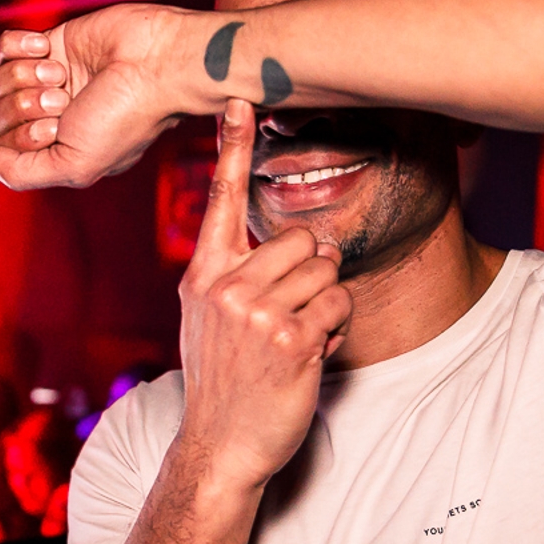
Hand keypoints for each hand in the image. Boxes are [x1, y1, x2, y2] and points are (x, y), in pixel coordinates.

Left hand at [0, 4, 197, 189]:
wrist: (156, 61)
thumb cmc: (125, 118)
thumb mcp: (72, 165)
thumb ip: (19, 172)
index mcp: (56, 150)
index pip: (4, 149)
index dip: (21, 137)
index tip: (56, 128)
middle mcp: (50, 118)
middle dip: (24, 106)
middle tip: (63, 99)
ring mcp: (48, 80)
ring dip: (24, 75)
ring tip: (58, 73)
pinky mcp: (50, 42)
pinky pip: (4, 46)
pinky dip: (19, 45)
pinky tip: (46, 46)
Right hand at [175, 100, 351, 490]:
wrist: (221, 445)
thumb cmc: (223, 381)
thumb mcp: (207, 320)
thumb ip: (233, 275)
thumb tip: (296, 244)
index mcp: (203, 275)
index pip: (219, 200)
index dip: (231, 146)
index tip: (239, 98)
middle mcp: (226, 287)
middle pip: (299, 237)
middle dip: (310, 271)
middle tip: (292, 312)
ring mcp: (256, 312)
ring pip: (325, 270)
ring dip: (326, 303)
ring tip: (298, 337)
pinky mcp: (291, 338)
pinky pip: (339, 305)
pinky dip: (336, 329)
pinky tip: (309, 354)